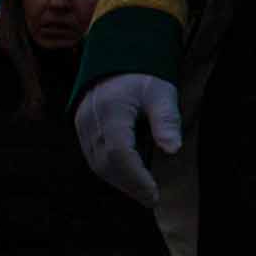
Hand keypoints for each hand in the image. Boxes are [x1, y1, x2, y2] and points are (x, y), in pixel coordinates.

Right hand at [74, 73, 181, 200]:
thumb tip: (173, 149)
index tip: (154, 193)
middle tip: (152, 199)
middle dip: (129, 185)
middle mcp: (90, 121)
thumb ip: (166, 119)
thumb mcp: (161, 92)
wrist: (117, 57)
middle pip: (106, 164)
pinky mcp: (82, 129)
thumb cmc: (143, 75)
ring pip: (97, 164)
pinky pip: (93, 158)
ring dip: (120, 182)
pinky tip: (130, 179)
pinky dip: (112, 172)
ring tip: (144, 193)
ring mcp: (82, 126)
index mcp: (110, 110)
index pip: (119, 153)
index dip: (136, 177)